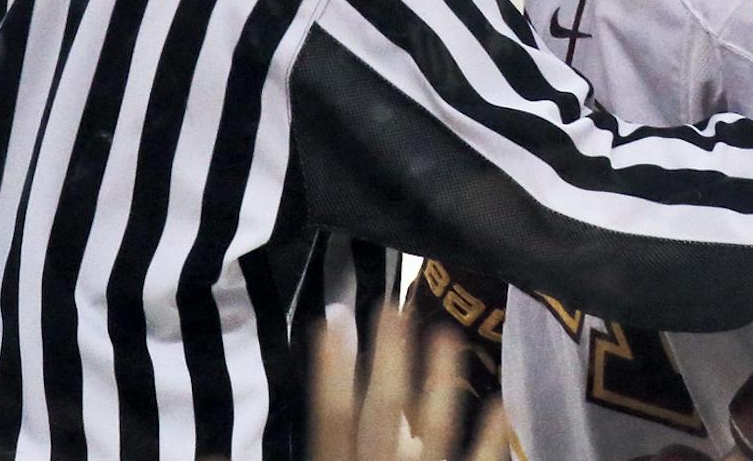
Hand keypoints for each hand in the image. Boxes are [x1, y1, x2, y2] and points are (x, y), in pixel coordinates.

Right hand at [309, 303, 508, 460]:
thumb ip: (311, 445)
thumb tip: (252, 424)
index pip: (334, 418)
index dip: (330, 371)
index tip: (330, 322)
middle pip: (384, 412)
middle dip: (389, 358)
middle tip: (392, 307)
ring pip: (434, 430)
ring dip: (441, 380)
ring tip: (447, 334)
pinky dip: (489, 438)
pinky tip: (500, 404)